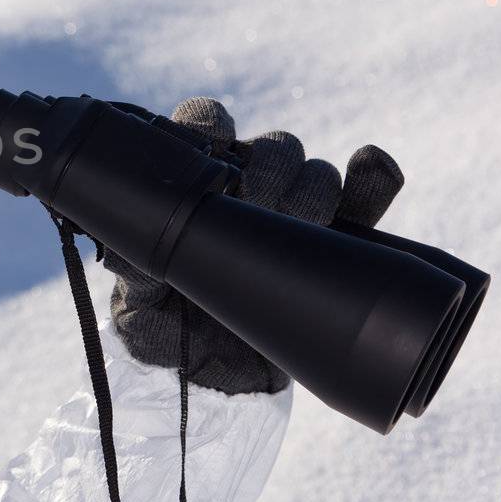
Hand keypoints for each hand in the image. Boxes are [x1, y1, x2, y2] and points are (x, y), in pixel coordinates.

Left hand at [101, 96, 405, 393]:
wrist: (219, 377)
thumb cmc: (168, 330)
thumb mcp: (136, 308)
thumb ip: (132, 276)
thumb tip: (127, 253)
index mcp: (195, 188)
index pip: (205, 127)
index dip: (212, 123)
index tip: (213, 143)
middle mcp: (246, 188)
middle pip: (273, 149)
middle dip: (268, 171)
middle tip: (255, 204)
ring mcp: (293, 213)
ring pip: (315, 172)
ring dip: (311, 191)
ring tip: (293, 226)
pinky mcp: (336, 243)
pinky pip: (365, 198)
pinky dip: (373, 179)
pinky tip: (368, 167)